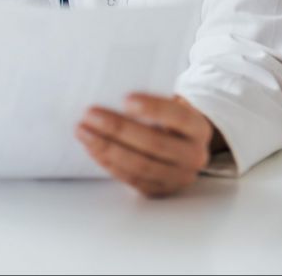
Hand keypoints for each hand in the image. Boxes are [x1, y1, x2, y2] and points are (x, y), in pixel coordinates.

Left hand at [75, 93, 220, 197]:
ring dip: (107, 147)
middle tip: (90, 114)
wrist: (180, 147)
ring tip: (83, 131)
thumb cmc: (166, 120)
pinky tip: (92, 148)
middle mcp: (194, 156)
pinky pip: (131, 179)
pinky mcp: (159, 190)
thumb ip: (149, 101)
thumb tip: (110, 90)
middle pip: (154, 143)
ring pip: (140, 164)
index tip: (125, 99)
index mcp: (198, 128)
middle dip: (118, 128)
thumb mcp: (169, 106)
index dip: (153, 108)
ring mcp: (177, 177)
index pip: (178, 117)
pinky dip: (108, 163)